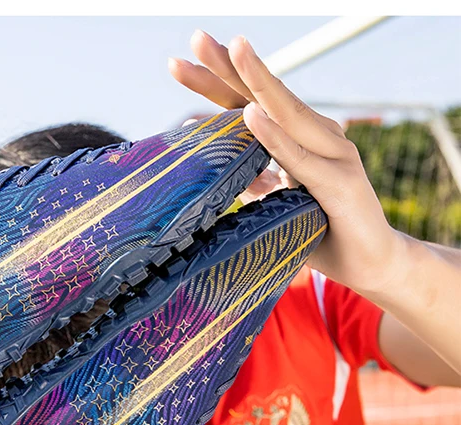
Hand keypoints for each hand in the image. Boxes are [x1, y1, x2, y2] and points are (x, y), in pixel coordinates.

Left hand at [170, 30, 404, 295]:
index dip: (218, 81)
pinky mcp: (340, 181)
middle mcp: (315, 137)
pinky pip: (299, 157)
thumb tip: (217, 163)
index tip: (179, 61)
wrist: (369, 263)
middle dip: (230, 66)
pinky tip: (251, 115)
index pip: (248, 104)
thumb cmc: (319, 229)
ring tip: (233, 50)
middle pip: (263, 98)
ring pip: (286, 113)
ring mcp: (332, 154)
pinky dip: (274, 137)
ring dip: (256, 81)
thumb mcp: (275, 203)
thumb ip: (252, 179)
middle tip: (197, 38)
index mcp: (294, 140)